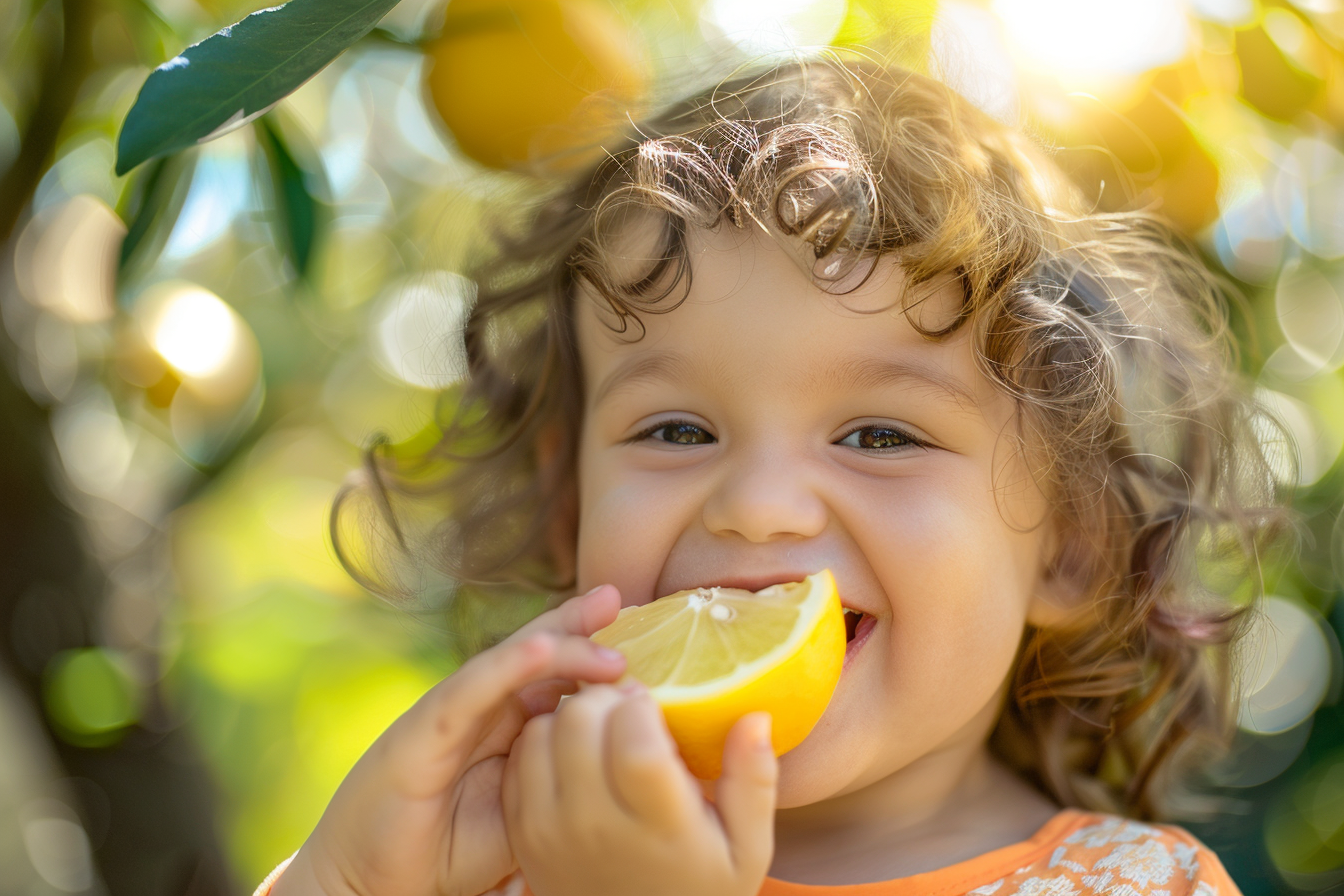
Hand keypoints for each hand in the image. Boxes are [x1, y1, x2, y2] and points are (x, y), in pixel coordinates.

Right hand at [271, 587, 626, 895]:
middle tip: (621, 596)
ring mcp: (453, 711)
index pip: (557, 674)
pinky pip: (472, 688)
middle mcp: (482, 707)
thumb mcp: (528, 812)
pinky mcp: (424, 727)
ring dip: (559, 636)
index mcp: (508, 725)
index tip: (647, 634)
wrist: (376, 882)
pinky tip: (543, 649)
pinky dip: (508, 665)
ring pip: (511, 659)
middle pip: (537, 652)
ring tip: (603, 616)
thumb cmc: (451, 851)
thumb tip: (627, 764)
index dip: (595, 650)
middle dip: (579, 621)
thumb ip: (563, 780)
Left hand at [501, 683, 777, 895]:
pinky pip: (520, 758)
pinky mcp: (522, 833)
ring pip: (544, 731)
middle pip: (581, 723)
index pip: (634, 743)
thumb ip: (754, 782)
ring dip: (572, 715)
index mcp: (657, 826)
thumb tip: (755, 717)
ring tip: (600, 726)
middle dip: (606, 698)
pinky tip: (572, 751)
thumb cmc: (698, 889)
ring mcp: (549, 830)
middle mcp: (595, 826)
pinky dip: (541, 739)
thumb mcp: (746, 848)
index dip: (641, 705)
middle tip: (625, 707)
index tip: (653, 701)